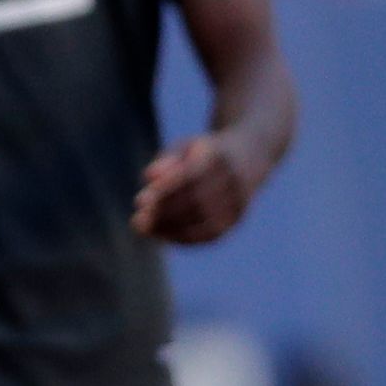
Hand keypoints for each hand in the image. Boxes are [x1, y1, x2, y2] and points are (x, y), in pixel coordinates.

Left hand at [133, 130, 260, 243]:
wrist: (248, 156)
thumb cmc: (202, 153)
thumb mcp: (183, 147)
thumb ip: (166, 160)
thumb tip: (149, 177)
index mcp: (219, 156)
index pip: (191, 176)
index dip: (165, 191)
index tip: (139, 201)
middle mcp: (233, 179)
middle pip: (197, 201)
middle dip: (164, 213)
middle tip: (137, 221)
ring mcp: (239, 200)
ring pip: (204, 221)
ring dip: (171, 228)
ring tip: (145, 229)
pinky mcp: (237, 218)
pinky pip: (210, 234)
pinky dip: (184, 238)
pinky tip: (162, 235)